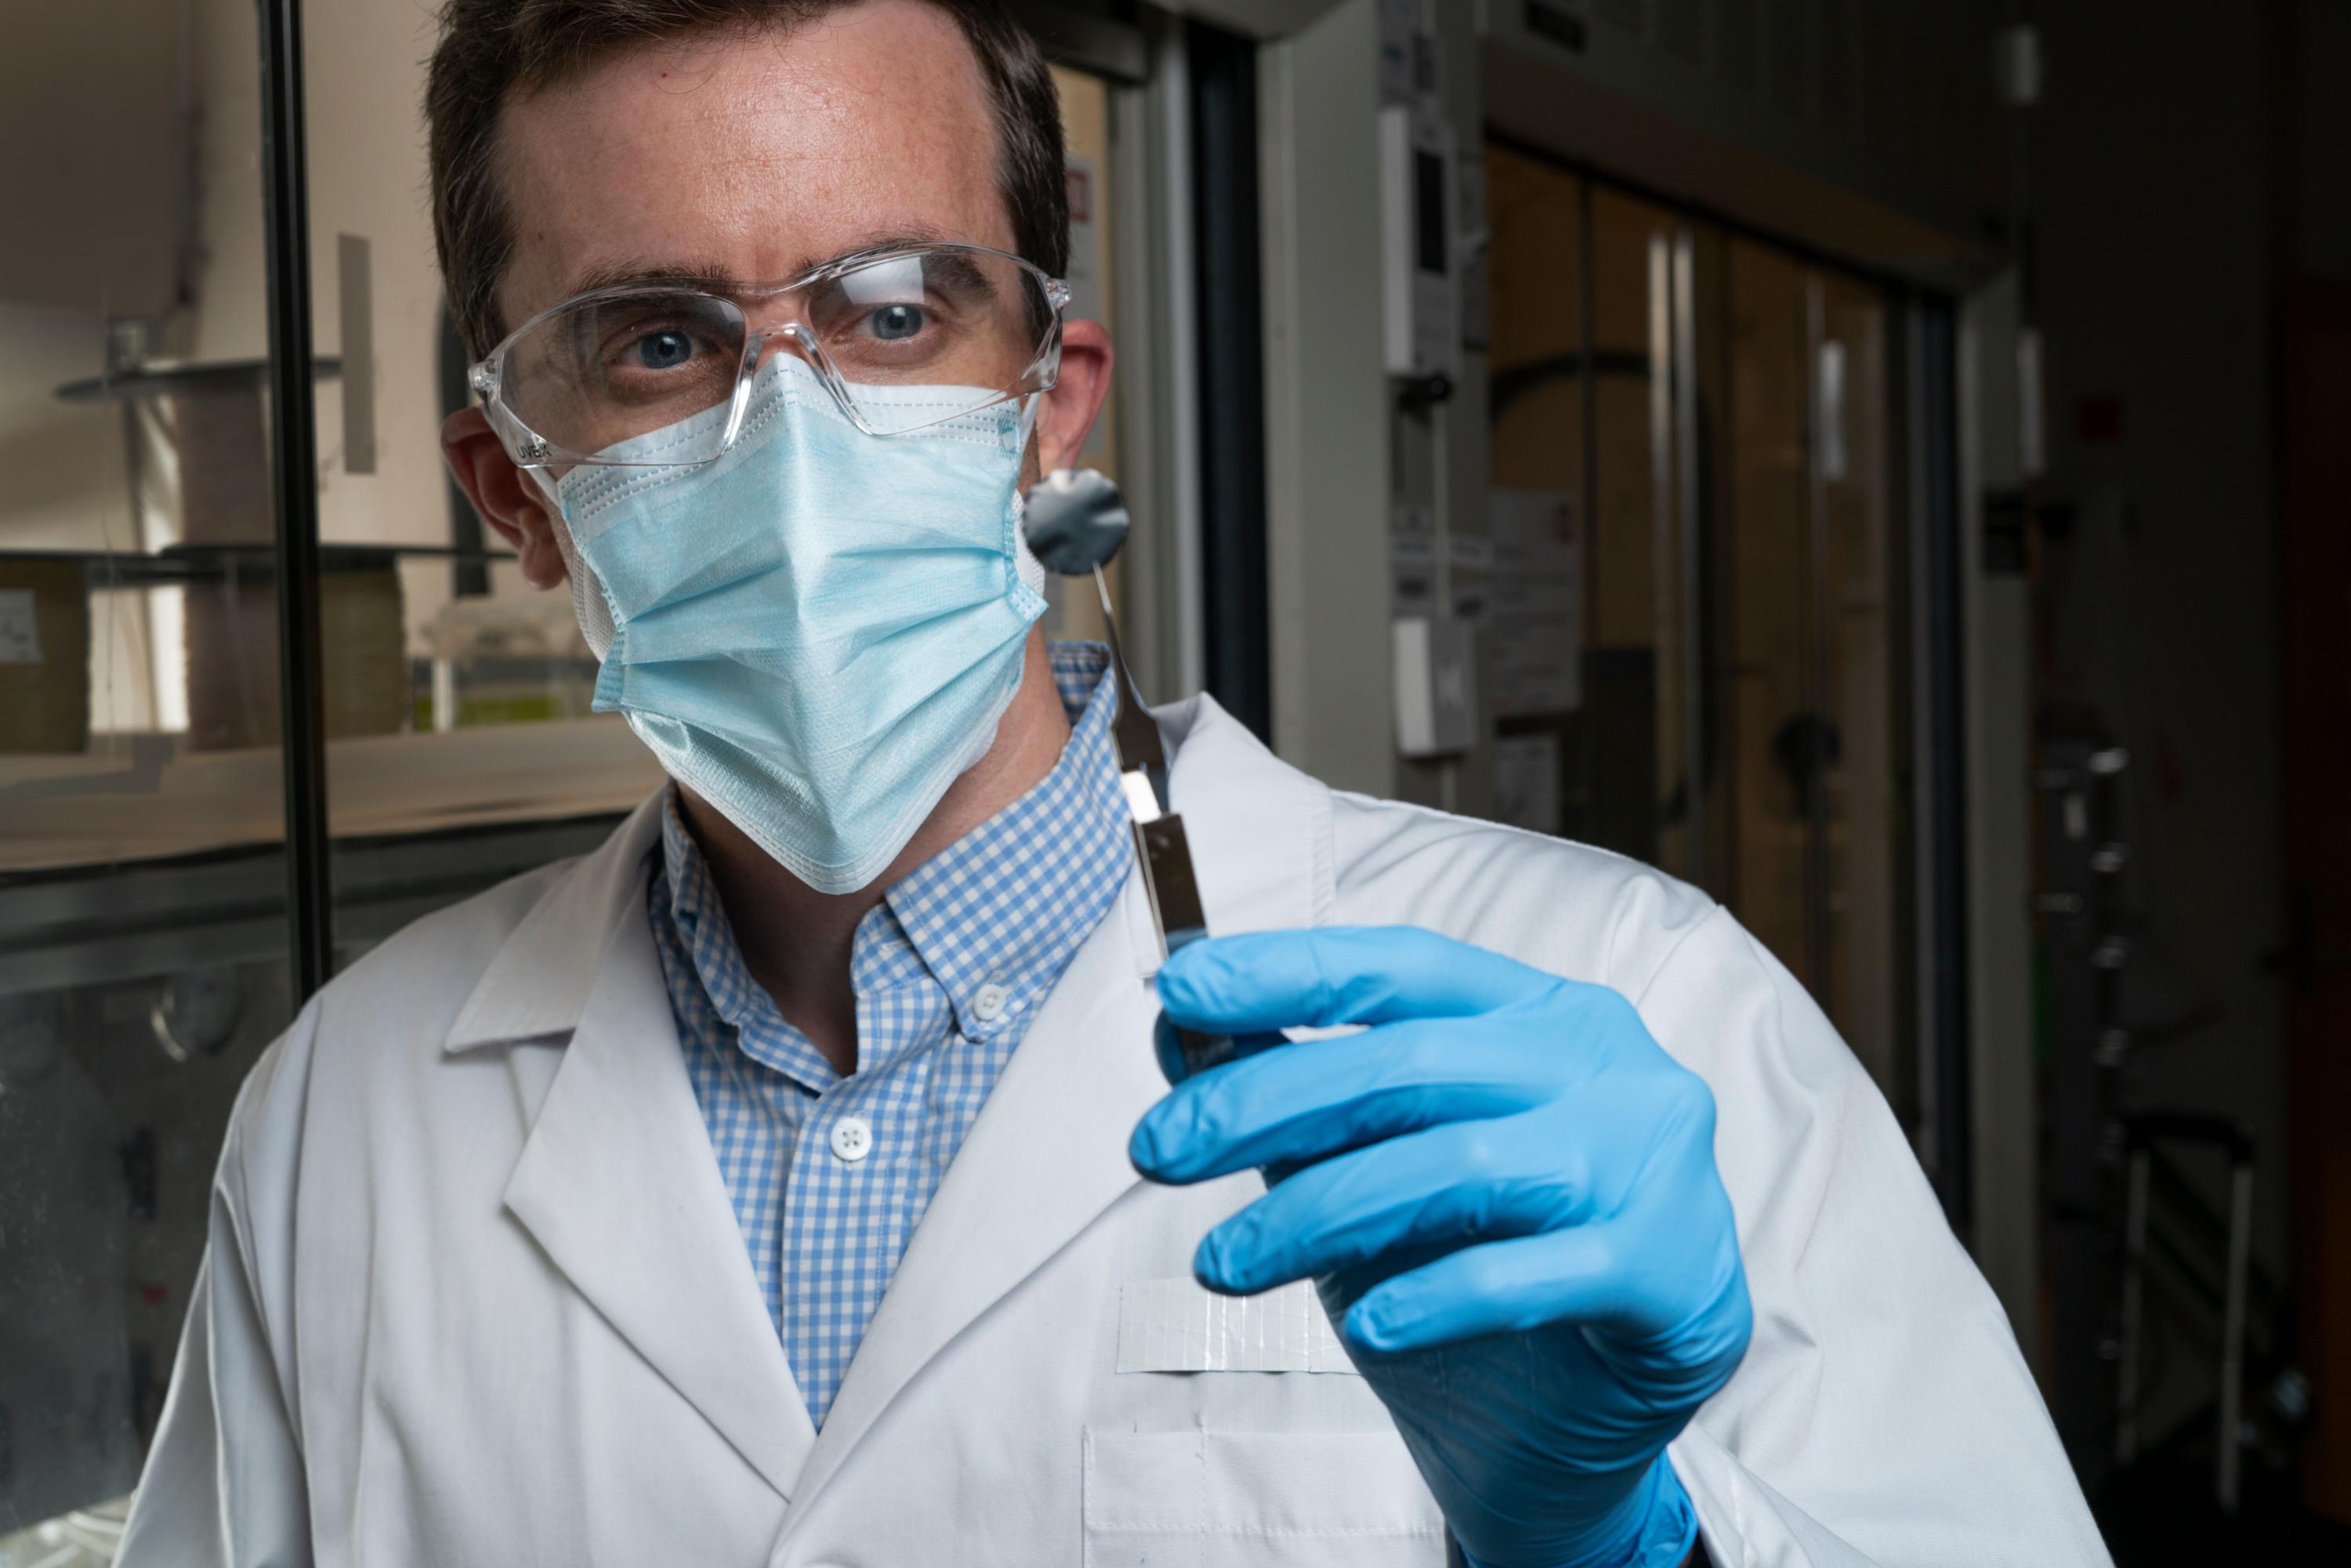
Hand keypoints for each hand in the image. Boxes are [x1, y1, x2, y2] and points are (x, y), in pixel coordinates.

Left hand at [1129, 927, 1749, 1567]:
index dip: (1290, 968)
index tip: (1180, 984)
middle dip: (1265, 1103)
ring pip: (1458, 1164)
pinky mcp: (1670, 1273)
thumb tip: (1180, 1026)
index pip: (1405, 966)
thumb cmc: (1474, 1265)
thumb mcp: (1369, 1166)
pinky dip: (1432, 1299)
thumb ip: (1295, 1092)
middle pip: (1413, 1062)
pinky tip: (1366, 1325)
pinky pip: (1529, 1276)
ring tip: (1224, 1264)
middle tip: (1159, 1149)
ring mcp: (1648, 1163)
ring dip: (1316, 1213)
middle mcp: (1603, 1065)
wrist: (1586, 1426)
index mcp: (1539, 1013)